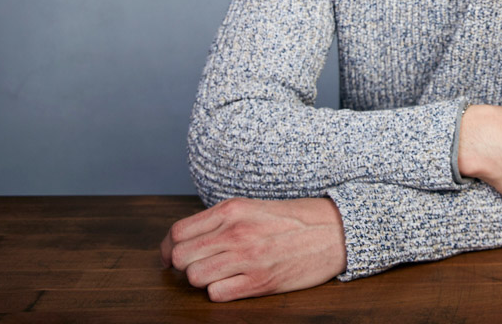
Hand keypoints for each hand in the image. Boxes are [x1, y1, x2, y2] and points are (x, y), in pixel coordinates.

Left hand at [160, 196, 346, 300]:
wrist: (332, 231)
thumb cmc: (292, 219)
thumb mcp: (252, 206)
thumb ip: (219, 220)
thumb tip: (184, 239)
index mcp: (232, 209)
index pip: (178, 232)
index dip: (168, 248)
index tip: (170, 256)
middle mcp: (236, 232)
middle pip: (181, 257)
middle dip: (183, 266)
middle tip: (197, 266)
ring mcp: (247, 258)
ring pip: (195, 278)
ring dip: (202, 279)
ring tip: (218, 274)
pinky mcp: (260, 281)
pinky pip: (217, 294)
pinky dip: (220, 292)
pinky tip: (233, 283)